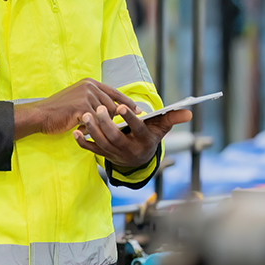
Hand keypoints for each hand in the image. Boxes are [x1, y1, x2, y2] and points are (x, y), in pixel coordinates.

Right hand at [14, 78, 140, 138]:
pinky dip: (91, 128)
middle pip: (113, 105)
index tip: (138, 111)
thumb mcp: (78, 99)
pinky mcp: (81, 107)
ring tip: (90, 128)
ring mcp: (86, 96)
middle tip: (110, 127)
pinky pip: (96, 121)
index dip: (128, 103)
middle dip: (112, 118)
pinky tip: (83, 130)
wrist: (41, 114)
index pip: (115, 92)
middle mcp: (89, 87)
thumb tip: (113, 110)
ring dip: (100, 124)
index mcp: (90, 83)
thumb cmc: (59, 109)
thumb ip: (94, 100)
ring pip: (106, 115)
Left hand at [72, 104, 191, 169]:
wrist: (139, 158)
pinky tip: (75, 131)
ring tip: (86, 115)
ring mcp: (115, 154)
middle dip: (107, 124)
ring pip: (103, 143)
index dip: (130, 119)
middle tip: (99, 108)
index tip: (123, 105)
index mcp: (144, 141)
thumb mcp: (161, 128)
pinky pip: (92, 150)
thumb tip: (189, 111)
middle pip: (116, 138)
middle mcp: (129, 150)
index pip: (138, 130)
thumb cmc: (150, 136)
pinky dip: (83, 142)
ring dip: (93, 130)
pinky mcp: (105, 155)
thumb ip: (172, 118)